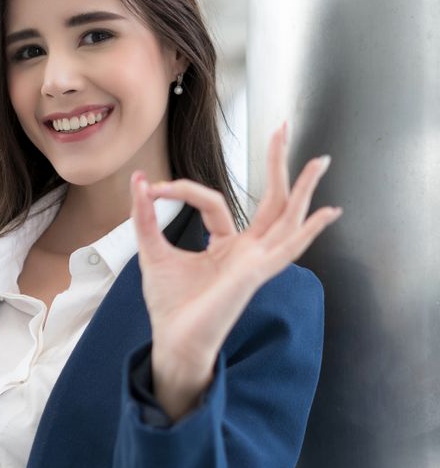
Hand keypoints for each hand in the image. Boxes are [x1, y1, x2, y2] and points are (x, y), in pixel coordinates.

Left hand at [129, 120, 341, 418]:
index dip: (183, 188)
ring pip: (287, 217)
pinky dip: (309, 230)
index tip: (152, 187)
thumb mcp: (152, 252)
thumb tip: (138, 180)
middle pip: (271, 200)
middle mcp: (247, 251)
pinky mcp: (255, 273)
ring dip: (302, 188)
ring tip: (318, 160)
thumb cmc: (170, 305)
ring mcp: (256, 262)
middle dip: (277, 163)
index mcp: (226, 246)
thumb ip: (145, 217)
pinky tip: (329, 213)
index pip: (214, 202)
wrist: (173, 341)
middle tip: (284, 126)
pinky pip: (287, 248)